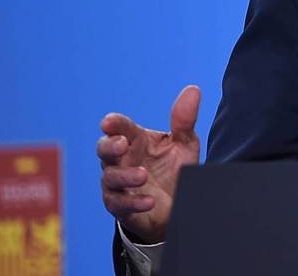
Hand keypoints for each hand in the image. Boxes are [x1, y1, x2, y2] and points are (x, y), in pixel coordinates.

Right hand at [97, 85, 201, 242]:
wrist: (178, 202)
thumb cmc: (175, 167)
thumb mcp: (184, 143)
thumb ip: (185, 120)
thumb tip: (193, 89)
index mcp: (135, 140)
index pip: (120, 128)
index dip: (113, 124)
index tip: (108, 122)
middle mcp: (122, 160)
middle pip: (104, 150)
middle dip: (109, 146)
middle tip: (122, 144)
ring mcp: (119, 184)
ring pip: (110, 178)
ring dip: (125, 176)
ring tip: (143, 176)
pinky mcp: (122, 207)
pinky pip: (120, 205)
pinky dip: (133, 202)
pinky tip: (149, 200)